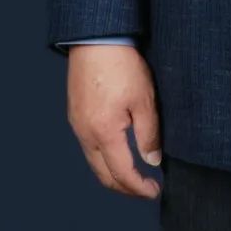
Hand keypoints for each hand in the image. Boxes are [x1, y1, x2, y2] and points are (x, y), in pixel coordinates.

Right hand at [66, 44, 162, 199]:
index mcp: (104, 133)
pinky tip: (117, 152)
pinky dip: (103, 158)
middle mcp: (85, 134)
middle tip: (145, 190)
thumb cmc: (122, 65)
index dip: (139, 188)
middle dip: (125, 188)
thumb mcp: (145, 100)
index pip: (122, 174)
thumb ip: (148, 134)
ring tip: (134, 174)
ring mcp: (77, 125)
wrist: (96, 39)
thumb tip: (152, 161)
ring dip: (113, 174)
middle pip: (103, 175)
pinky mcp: (75, 115)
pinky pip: (88, 147)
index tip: (155, 191)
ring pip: (94, 163)